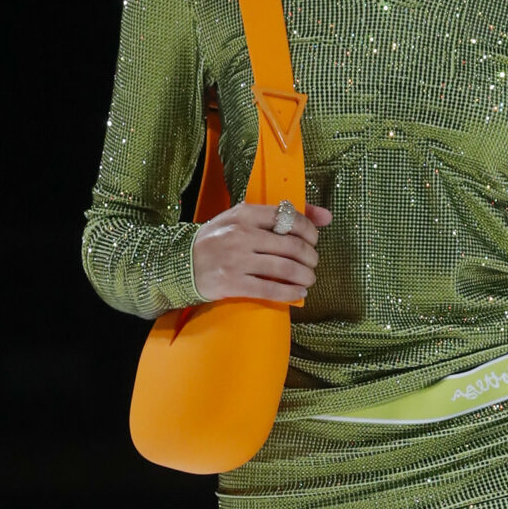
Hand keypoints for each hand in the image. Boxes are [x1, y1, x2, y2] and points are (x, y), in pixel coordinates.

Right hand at [190, 200, 330, 303]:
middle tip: (312, 263)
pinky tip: (298, 294)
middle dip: (310, 257)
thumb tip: (326, 216)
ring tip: (308, 279)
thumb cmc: (217, 240)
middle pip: (292, 246)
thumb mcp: (241, 219)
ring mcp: (236, 259)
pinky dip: (290, 293)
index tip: (313, 240)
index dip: (310, 231)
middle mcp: (241, 235)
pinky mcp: (232, 283)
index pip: (289, 218)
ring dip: (305, 276)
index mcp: (244, 214)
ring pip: (285, 268)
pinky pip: (270, 289)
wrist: (181, 263)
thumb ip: (280, 215)